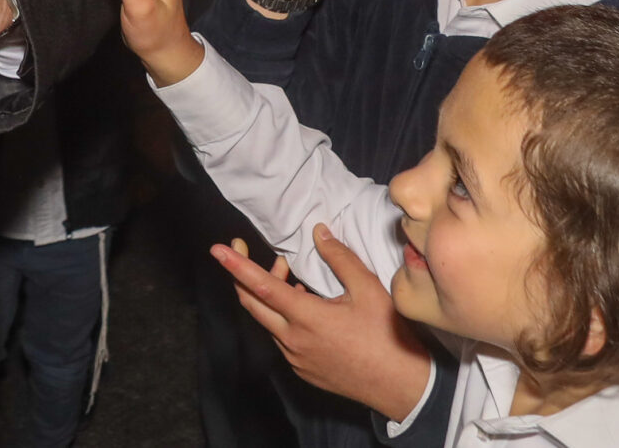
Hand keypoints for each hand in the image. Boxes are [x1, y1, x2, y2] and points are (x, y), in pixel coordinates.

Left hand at [216, 229, 431, 419]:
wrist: (400, 386)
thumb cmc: (387, 336)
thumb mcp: (368, 290)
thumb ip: (340, 258)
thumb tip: (318, 232)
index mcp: (306, 318)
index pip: (261, 287)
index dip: (237, 266)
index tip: (217, 249)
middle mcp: (293, 340)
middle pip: (252, 305)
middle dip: (242, 275)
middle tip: (245, 251)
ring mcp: (296, 358)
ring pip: (267, 321)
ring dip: (268, 296)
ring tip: (287, 274)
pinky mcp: (303, 370)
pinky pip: (281, 338)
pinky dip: (281, 316)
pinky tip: (301, 304)